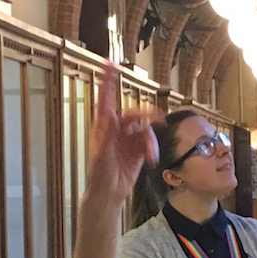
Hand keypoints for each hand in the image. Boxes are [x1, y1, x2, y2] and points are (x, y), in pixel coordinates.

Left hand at [81, 66, 158, 212]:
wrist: (109, 194)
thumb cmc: (99, 176)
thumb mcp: (102, 155)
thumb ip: (106, 135)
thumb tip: (108, 116)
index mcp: (103, 126)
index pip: (106, 99)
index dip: (108, 80)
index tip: (109, 63)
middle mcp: (116, 129)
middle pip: (134, 112)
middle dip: (147, 115)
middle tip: (158, 117)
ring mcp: (127, 139)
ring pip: (145, 128)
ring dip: (150, 140)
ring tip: (150, 154)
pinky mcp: (137, 150)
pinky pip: (149, 141)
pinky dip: (152, 148)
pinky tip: (150, 159)